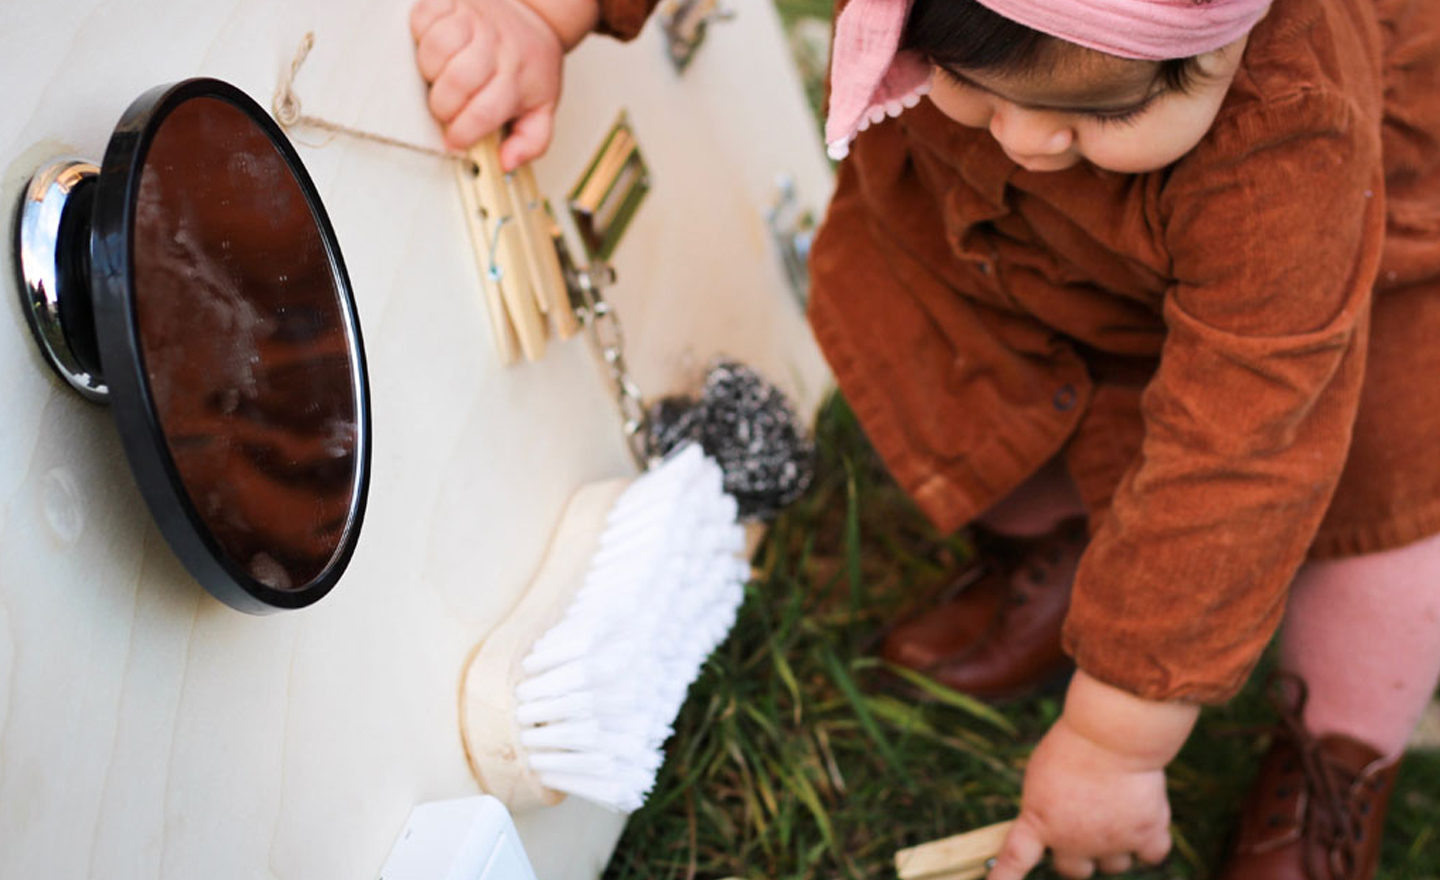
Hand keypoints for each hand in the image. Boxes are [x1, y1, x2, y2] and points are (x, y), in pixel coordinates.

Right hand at [409, 0, 568, 165]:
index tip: (455, 140)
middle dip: (442, 106)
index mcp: (516, 78)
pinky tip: (436, 47)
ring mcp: (473, 21)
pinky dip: (421, 34)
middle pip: (455, 81)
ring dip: (430, 70)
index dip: (462, 133)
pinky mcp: (453, 1)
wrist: (536, 15)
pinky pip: (422, 18)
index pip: (483, 113)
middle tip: (448, 109)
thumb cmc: (531, 63)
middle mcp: (495, 48)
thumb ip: (530, 142)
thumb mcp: (542, 106)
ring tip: (442, 76)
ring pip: (436, 48)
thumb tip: (507, 163)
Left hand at [989, 671, 1198, 879]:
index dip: (1004, 877)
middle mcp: (1073, 841)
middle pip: (1074, 871)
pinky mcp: (1146, 835)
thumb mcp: (1041, 772)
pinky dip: (1151, 842)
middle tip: (1086, 828)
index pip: (1015, 858)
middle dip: (1079, 855)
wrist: (1112, 734)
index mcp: (1040, 821)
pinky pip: (1152, 855)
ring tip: (1119, 809)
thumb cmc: (1074, 743)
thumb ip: (1044, 806)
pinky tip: (1147, 817)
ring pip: (1114, 865)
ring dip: (1115, 847)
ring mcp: (1110, 842)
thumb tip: (1056, 827)